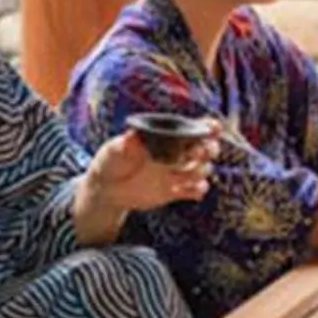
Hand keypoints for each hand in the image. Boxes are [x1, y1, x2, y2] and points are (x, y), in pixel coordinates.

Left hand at [83, 130, 212, 218]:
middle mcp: (175, 153)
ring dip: (201, 171)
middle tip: (197, 153)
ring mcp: (176, 173)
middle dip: (208, 149)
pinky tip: (191, 191)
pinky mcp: (174, 191)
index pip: (193, 128)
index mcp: (165, 137)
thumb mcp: (113, 151)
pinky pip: (195, 190)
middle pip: (205, 148)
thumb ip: (124, 145)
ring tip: (184, 175)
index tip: (211, 127)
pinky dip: (198, 190)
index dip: (207, 126)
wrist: (106, 190)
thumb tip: (132, 136)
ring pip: (203, 169)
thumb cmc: (110, 162)